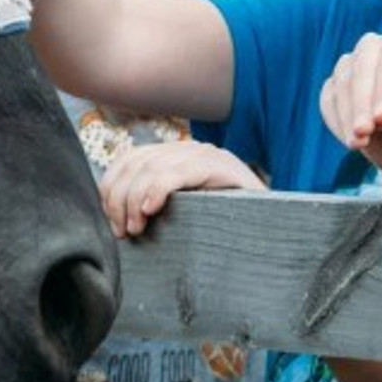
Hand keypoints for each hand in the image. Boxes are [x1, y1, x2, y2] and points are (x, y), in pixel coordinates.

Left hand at [100, 141, 264, 238]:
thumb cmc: (222, 228)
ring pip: (152, 167)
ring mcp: (206, 155)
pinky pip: (179, 172)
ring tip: (136, 228)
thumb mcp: (180, 215)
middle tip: (123, 231)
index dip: (111, 187)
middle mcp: (189, 149)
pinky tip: (151, 209)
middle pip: (137, 163)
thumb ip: (152, 207)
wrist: (270, 229)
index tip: (111, 221)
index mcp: (175, 157)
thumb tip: (116, 218)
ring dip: (134, 200)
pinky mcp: (222, 166)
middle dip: (119, 198)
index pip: (130, 158)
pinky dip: (158, 189)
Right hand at [318, 30, 381, 195]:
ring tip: (358, 144)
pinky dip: (337, 122)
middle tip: (363, 133)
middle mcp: (375, 48)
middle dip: (360, 103)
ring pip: (340, 85)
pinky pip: (328, 101)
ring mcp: (351, 65)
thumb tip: (378, 116)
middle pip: (360, 68)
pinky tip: (352, 140)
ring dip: (347, 116)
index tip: (381, 119)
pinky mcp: (335, 86)